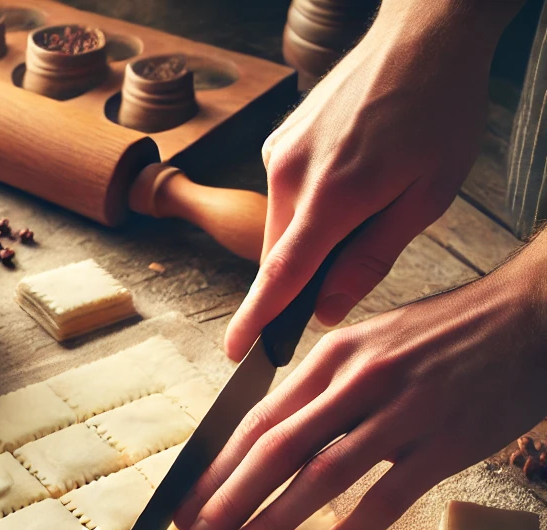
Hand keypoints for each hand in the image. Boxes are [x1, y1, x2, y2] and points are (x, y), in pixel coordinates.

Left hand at [174, 239, 546, 529]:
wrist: (531, 315)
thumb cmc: (444, 336)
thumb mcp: (370, 343)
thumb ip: (320, 386)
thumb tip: (268, 436)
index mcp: (332, 356)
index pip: (257, 419)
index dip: (216, 466)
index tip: (188, 501)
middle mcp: (358, 380)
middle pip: (276, 450)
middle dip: (228, 500)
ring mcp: (403, 411)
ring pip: (321, 475)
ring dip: (273, 521)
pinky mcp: (446, 441)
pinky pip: (386, 497)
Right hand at [223, 0, 523, 361]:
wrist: (423, 33)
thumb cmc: (437, 108)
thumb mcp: (425, 197)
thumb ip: (370, 260)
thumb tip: (326, 310)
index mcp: (333, 196)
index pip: (280, 276)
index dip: (256, 320)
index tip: (237, 351)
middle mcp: (292, 176)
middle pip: (278, 257)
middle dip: (301, 278)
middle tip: (346, 266)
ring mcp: (279, 155)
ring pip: (280, 227)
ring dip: (308, 237)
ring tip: (363, 202)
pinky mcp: (278, 142)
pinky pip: (283, 195)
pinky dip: (306, 207)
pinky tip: (348, 178)